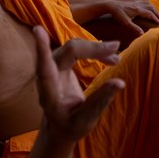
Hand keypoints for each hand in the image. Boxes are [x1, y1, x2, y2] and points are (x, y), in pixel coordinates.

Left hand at [30, 26, 122, 146]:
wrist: (59, 126)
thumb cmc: (71, 126)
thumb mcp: (86, 119)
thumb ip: (100, 100)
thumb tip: (120, 82)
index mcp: (49, 93)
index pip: (44, 67)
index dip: (42, 49)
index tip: (37, 31)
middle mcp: (48, 75)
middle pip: (68, 51)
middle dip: (91, 48)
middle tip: (116, 49)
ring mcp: (53, 67)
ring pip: (73, 47)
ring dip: (95, 49)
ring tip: (116, 59)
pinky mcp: (60, 63)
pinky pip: (76, 49)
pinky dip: (93, 51)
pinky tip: (108, 57)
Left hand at [99, 0, 158, 36]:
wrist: (110, 6)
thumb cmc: (118, 15)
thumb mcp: (126, 23)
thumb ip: (134, 28)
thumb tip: (142, 34)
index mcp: (138, 10)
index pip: (149, 14)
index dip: (155, 18)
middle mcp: (138, 5)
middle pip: (150, 7)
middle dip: (156, 13)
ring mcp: (135, 3)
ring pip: (147, 4)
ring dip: (153, 8)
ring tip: (156, 13)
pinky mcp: (132, 2)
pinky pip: (143, 2)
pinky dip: (148, 5)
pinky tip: (147, 7)